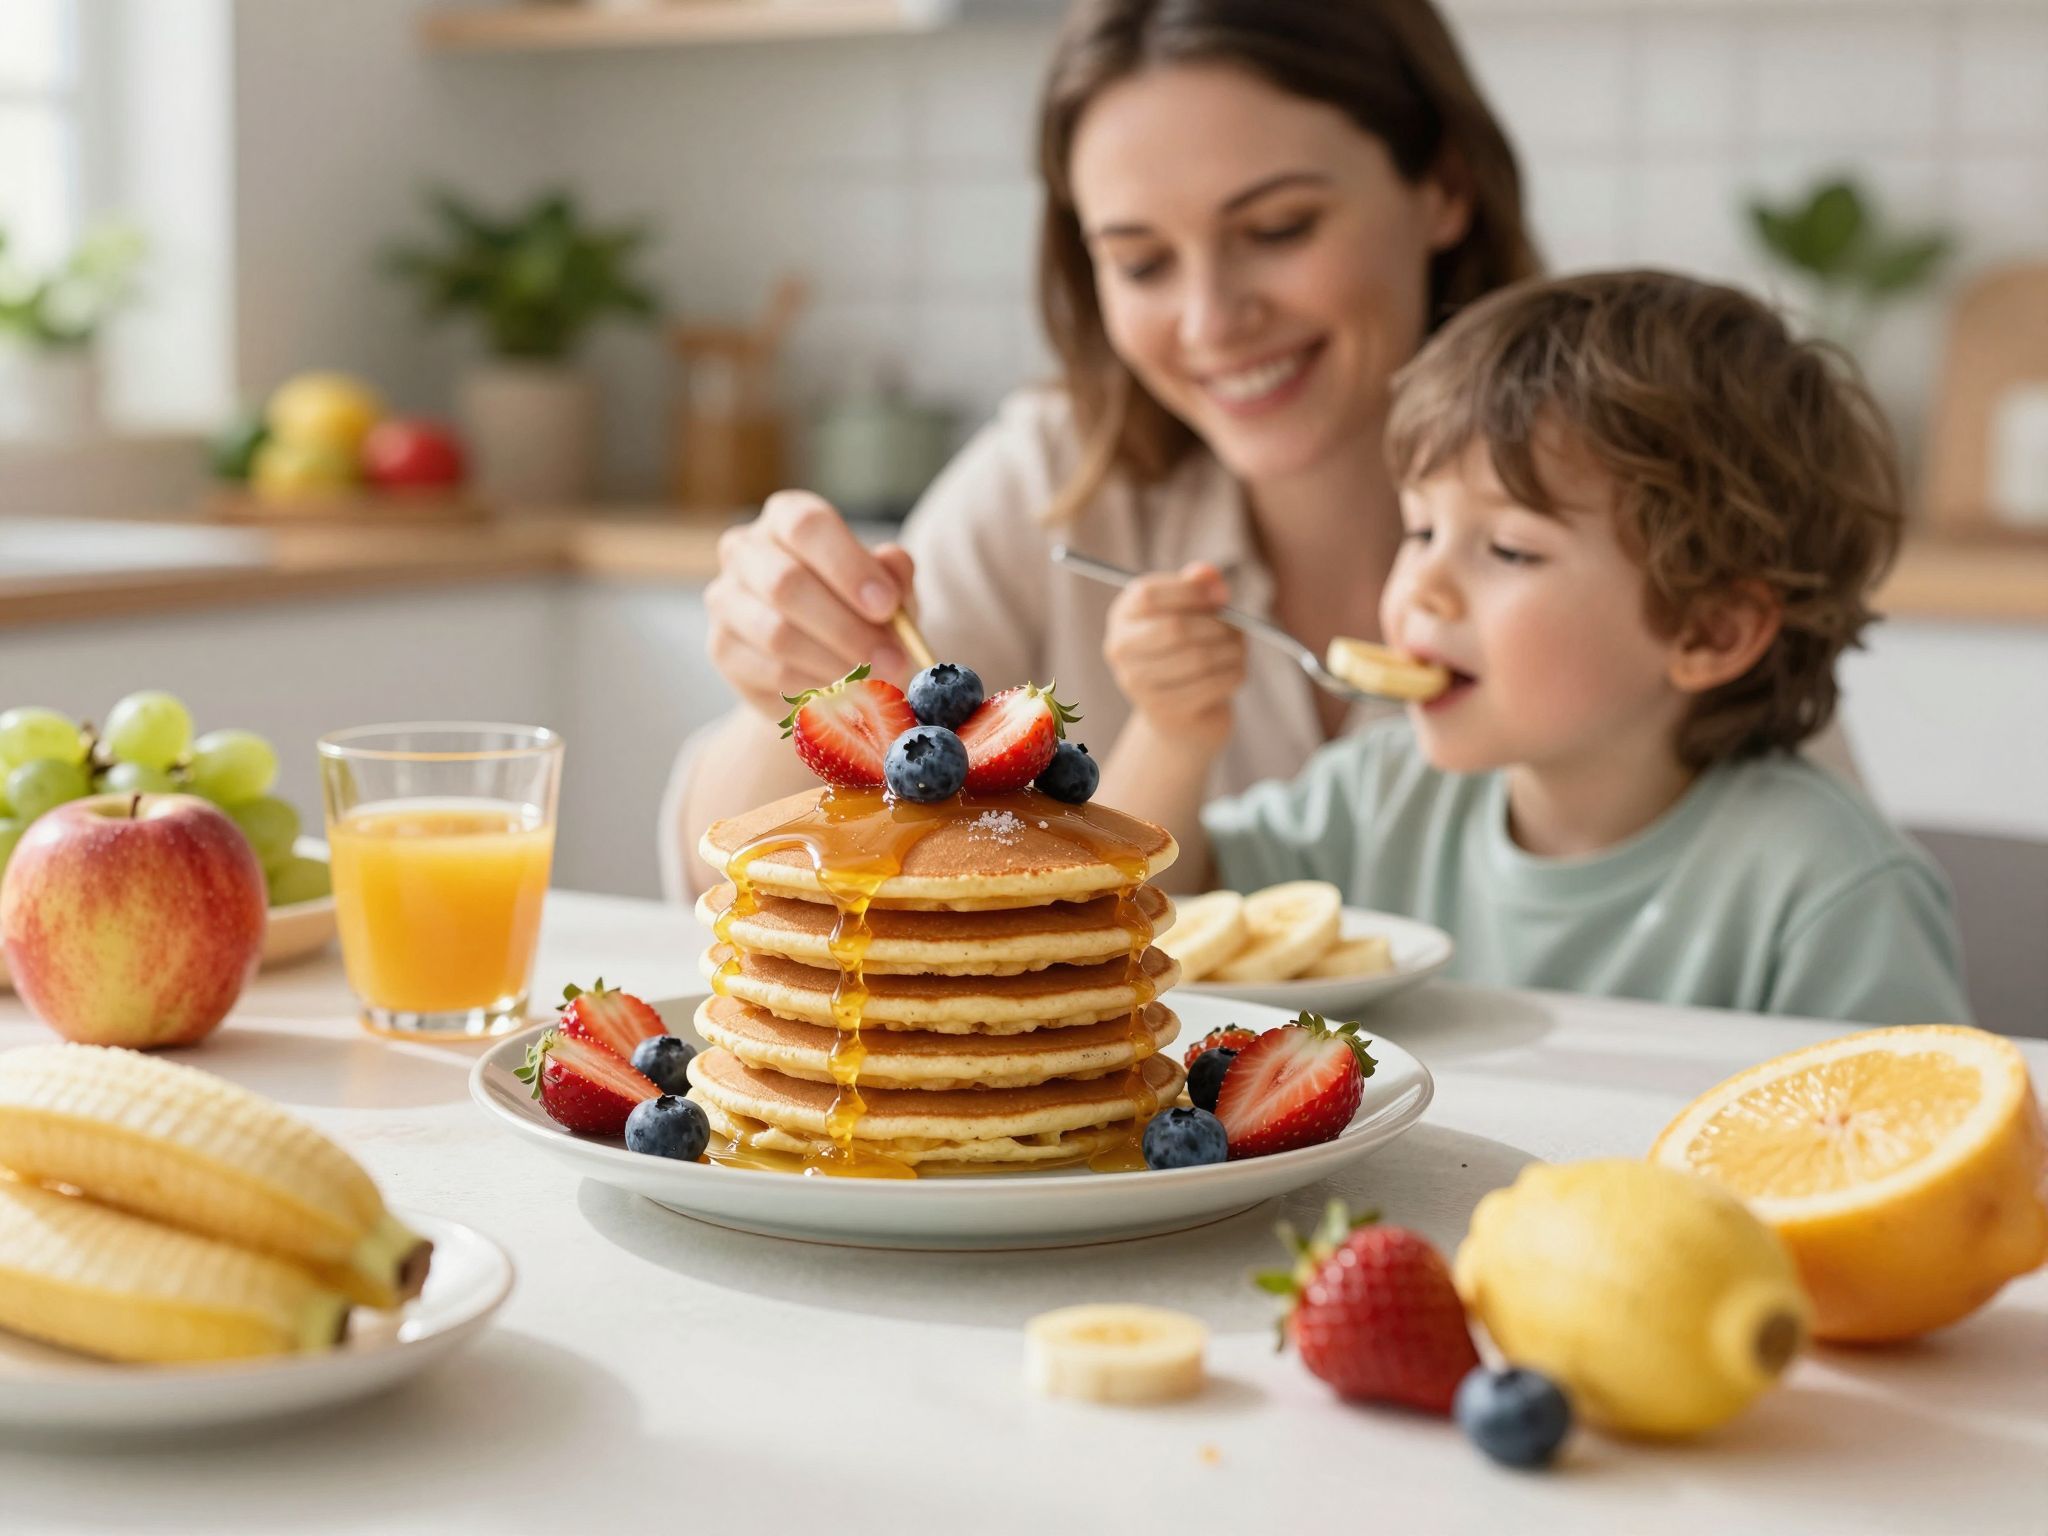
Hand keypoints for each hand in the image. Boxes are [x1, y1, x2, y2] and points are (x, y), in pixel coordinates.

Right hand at [705, 491, 916, 721]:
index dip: (848, 566)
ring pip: (776, 633)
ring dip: (835, 662)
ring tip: (875, 681)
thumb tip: (893, 563)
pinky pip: (771, 672)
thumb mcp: (889, 589)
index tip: (887, 606)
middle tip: (892, 658)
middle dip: (846, 626)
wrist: (824, 664)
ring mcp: (726, 599)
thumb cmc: (859, 611)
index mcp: (786, 518)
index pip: (807, 526)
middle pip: (785, 582)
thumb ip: (894, 574)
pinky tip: (844, 693)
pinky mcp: (722, 648)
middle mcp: (745, 550)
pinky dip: (816, 688)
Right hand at [1102, 561, 1246, 749]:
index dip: (1190, 591)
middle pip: (1175, 628)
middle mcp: (1120, 648)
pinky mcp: (1162, 710)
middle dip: (1216, 626)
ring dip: (1231, 651)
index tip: (1221, 596)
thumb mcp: (1190, 611)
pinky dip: (1233, 674)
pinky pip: (1210, 685)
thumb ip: (1196, 586)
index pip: (1148, 595)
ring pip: (1198, 658)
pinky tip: (1235, 670)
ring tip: (1239, 649)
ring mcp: (1136, 683)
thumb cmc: (1186, 649)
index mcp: (1123, 615)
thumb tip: (1207, 575)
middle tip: (1237, 630)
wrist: (1181, 713)